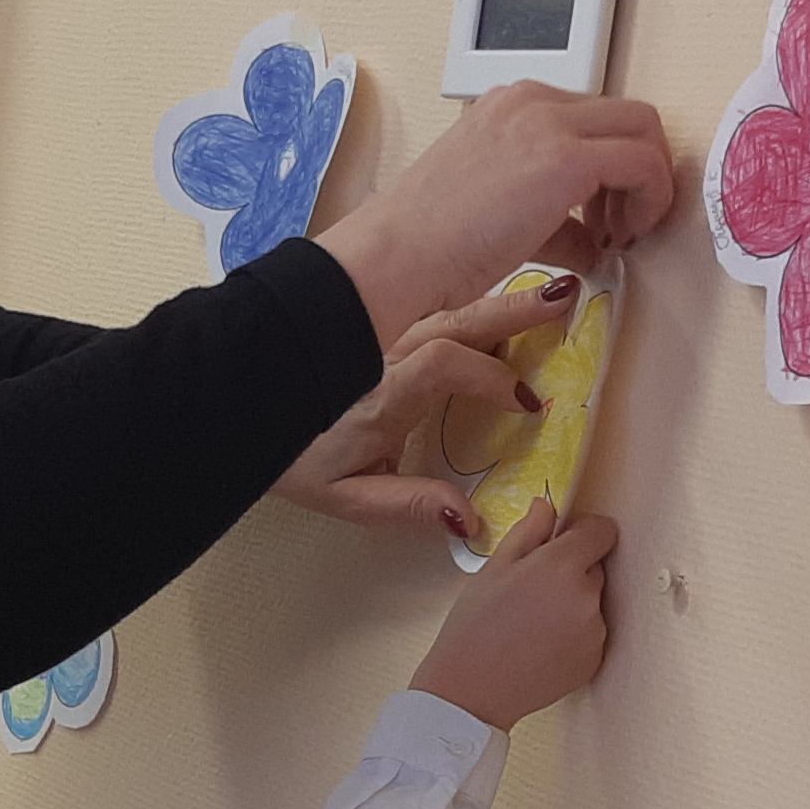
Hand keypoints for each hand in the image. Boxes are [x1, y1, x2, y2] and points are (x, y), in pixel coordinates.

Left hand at [270, 279, 580, 531]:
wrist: (245, 405)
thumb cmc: (296, 456)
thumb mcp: (346, 497)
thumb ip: (408, 507)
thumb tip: (471, 519)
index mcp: (381, 395)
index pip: (442, 366)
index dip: (489, 378)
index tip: (526, 403)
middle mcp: (386, 353)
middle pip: (456, 320)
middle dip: (512, 312)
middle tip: (565, 299)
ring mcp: (385, 334)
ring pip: (450, 304)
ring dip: (503, 299)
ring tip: (552, 288)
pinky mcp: (382, 326)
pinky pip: (437, 303)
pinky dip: (477, 297)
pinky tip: (509, 293)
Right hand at [314, 82, 672, 343]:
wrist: (398, 254)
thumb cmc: (430, 241)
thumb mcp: (499, 209)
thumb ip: (552, 216)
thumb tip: (588, 241)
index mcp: (511, 105)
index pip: (592, 117)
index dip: (613, 168)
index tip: (603, 214)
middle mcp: (531, 100)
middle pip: (627, 115)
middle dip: (640, 171)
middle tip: (622, 223)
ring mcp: (548, 122)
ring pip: (642, 128)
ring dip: (646, 185)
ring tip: (617, 235)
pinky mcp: (566, 158)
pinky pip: (643, 163)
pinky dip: (649, 200)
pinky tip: (618, 239)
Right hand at [411, 503, 619, 729]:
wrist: (471, 690)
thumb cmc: (474, 627)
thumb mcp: (494, 568)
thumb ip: (528, 531)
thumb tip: (548, 507)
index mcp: (562, 566)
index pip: (601, 531)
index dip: (582, 532)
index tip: (564, 541)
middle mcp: (587, 598)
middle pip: (596, 567)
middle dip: (572, 570)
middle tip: (532, 589)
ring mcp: (595, 632)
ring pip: (593, 601)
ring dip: (574, 603)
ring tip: (533, 621)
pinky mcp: (595, 659)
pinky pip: (592, 632)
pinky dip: (574, 633)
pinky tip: (541, 643)